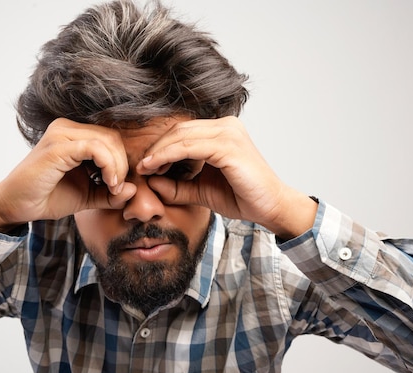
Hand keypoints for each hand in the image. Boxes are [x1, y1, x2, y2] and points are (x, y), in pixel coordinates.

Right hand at [0, 118, 135, 231]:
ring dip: (117, 167)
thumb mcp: (88, 196)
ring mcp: (61, 134)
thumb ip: (110, 194)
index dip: (122, 162)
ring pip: (107, 140)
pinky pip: (95, 148)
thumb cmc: (47, 197)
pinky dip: (108, 166)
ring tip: (112, 188)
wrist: (16, 206)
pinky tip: (108, 184)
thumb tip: (134, 190)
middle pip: (113, 137)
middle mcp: (67, 128)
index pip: (112, 138)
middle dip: (122, 164)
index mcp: (74, 135)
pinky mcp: (58, 146)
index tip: (118, 187)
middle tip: (117, 188)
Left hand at [137, 116, 316, 238]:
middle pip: (179, 130)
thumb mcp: (201, 191)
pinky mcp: (228, 146)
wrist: (270, 208)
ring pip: (181, 136)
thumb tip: (150, 182)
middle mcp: (226, 126)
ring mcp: (228, 133)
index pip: (183, 132)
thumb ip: (178, 186)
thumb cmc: (242, 197)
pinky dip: (168, 156)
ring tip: (146, 168)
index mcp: (222, 132)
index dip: (160, 147)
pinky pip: (189, 147)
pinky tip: (157, 168)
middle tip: (142, 167)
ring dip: (159, 152)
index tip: (145, 166)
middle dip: (156, 148)